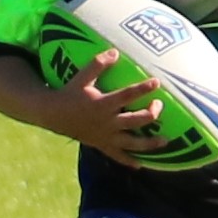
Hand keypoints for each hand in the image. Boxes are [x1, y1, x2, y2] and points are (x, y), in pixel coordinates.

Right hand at [40, 48, 168, 165]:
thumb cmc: (69, 93)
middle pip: (136, 121)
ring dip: (150, 143)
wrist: (52, 114)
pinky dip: (129, 161)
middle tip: (160, 105)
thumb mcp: (82, 78)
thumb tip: (115, 52)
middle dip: (151, 114)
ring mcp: (105, 136)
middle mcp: (107, 122)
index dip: (143, 89)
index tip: (157, 82)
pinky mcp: (101, 145)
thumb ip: (98, 64)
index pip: (128, 95)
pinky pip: (117, 156)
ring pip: (132, 143)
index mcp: (103, 104)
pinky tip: (141, 165)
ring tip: (165, 141)